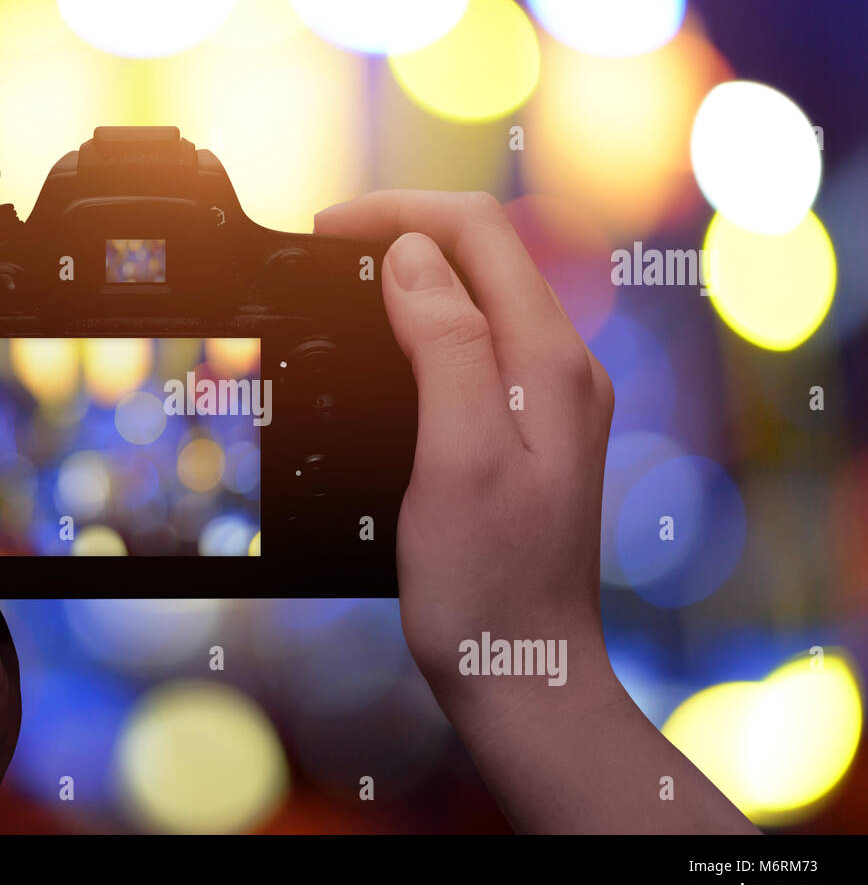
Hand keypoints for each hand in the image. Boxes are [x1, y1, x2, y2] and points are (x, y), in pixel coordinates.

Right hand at [316, 191, 754, 832]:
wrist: (524, 671)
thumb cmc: (488, 583)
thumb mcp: (458, 458)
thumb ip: (448, 345)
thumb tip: (412, 256)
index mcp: (547, 361)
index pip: (476, 234)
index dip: (397, 214)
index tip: (325, 232)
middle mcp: (561, 368)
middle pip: (483, 255)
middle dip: (401, 234)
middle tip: (322, 253)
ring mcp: (550, 400)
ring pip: (480, 297)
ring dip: (412, 276)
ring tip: (343, 288)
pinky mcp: (528, 431)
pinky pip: (478, 345)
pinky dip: (424, 325)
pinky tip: (384, 349)